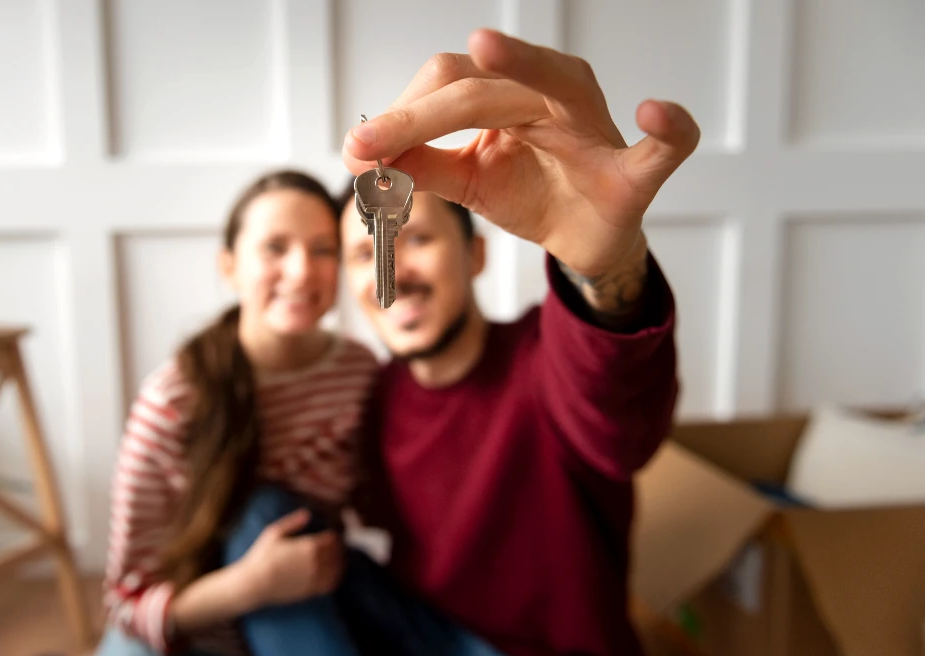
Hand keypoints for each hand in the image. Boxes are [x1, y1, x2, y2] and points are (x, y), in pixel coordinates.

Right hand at [234, 509, 343, 608]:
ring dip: (340, 563)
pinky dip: (336, 578)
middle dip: (338, 549)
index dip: (333, 536)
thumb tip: (307, 513)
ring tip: (338, 560)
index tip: (331, 536)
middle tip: (336, 547)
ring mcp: (315, 577)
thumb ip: (292, 522)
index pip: (332, 539)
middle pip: (337, 553)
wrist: (255, 584)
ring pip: (338, 569)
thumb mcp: (274, 532)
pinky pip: (331, 584)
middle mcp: (316, 562)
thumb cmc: (261, 557)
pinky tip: (333, 575)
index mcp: (309, 545)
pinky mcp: (312, 591)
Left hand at [341, 28, 699, 279]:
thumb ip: (422, 166)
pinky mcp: (636, 173)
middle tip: (369, 144)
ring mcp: (598, 129)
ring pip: (558, 84)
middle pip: (482, 86)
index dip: (400, 115)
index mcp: (511, 93)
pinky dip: (667, 129)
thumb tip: (363, 155)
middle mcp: (555, 95)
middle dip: (420, 113)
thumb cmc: (531, 194)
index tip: (355, 147)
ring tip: (485, 49)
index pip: (448, 85)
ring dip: (522, 66)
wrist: (585, 238)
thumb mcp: (466, 182)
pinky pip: (664, 147)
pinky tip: (656, 114)